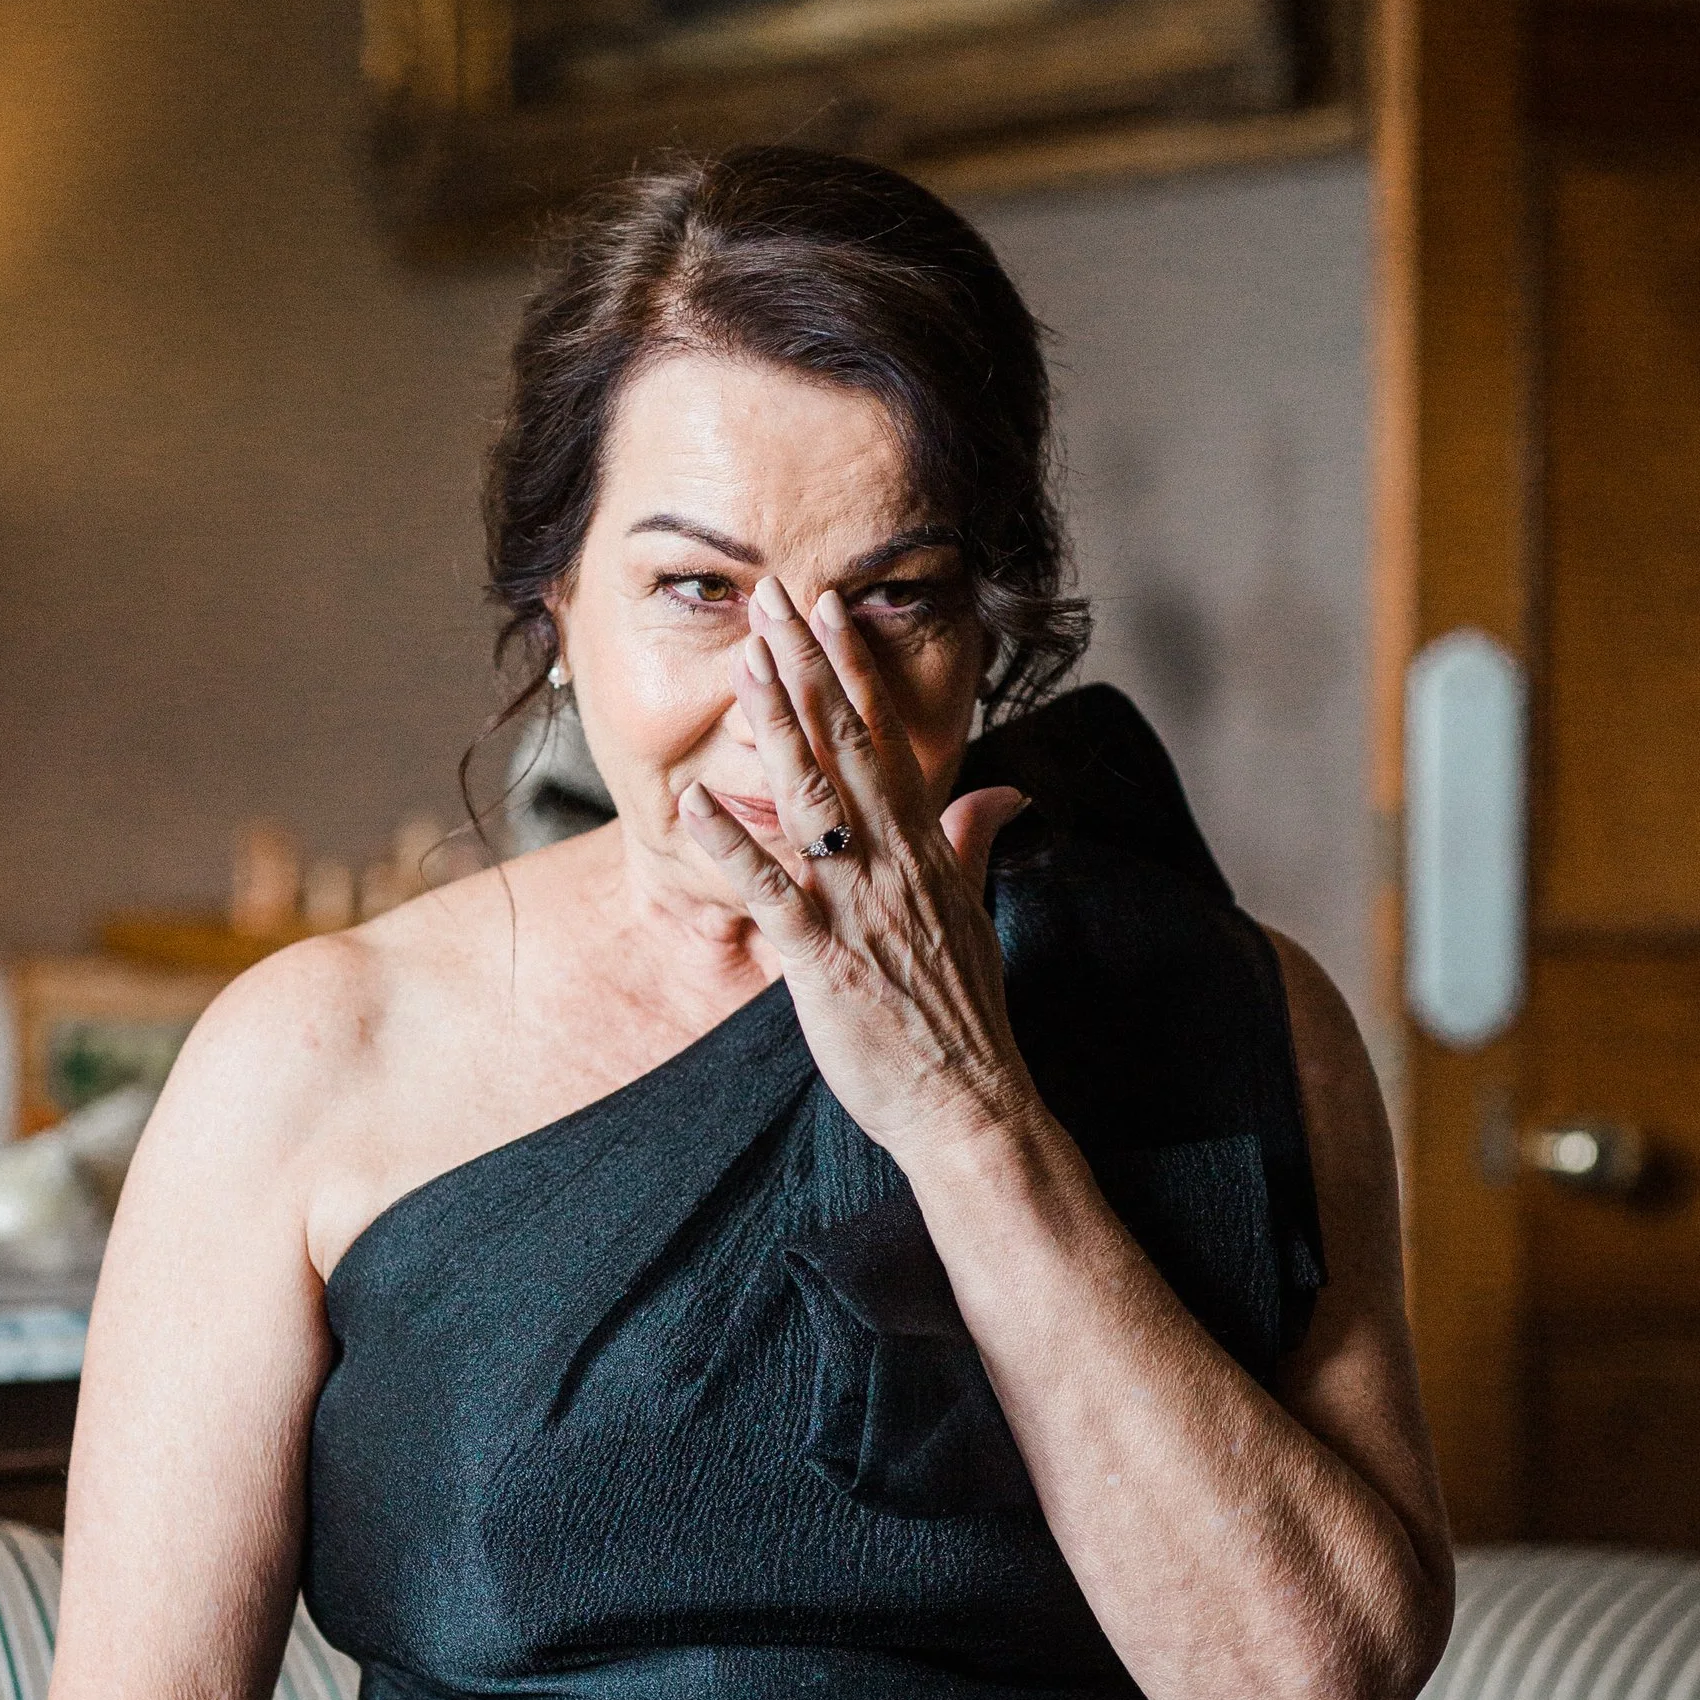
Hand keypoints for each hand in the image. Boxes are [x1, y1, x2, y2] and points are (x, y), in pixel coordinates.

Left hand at [678, 576, 1034, 1169]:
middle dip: (808, 668)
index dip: (856, 670)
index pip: (888, 739)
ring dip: (775, 726)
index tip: (832, 608)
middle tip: (774, 598)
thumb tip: (1006, 790)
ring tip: (742, 662)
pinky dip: (730, 847)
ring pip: (812, 798)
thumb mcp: (976, 913)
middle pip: (847, 747)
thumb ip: (977, 842)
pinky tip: (692, 803)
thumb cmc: (964, 1016)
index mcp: (927, 849)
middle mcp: (894, 863)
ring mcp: (857, 907)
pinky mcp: (820, 958)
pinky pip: (768, 892)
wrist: (970, 1101)